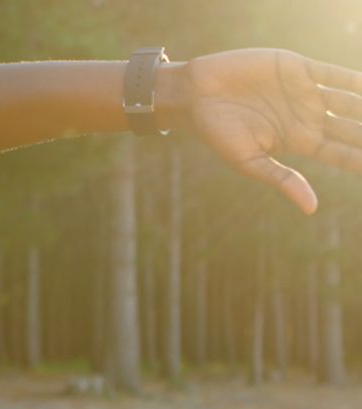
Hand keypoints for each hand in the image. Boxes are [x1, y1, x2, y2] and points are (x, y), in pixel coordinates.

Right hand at [181, 48, 361, 213]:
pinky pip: (333, 73)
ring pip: (349, 99)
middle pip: (353, 127)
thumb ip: (282, 179)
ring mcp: (305, 91)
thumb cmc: (216, 132)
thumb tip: (312, 209)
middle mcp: (309, 116)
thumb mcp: (249, 161)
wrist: (194, 95)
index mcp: (300, 141)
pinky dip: (354, 79)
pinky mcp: (297, 68)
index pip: (343, 153)